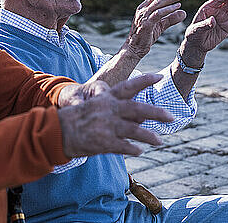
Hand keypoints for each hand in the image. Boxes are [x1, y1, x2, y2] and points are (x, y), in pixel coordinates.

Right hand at [57, 74, 174, 157]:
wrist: (55, 131)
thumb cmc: (75, 119)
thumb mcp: (93, 106)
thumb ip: (113, 108)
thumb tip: (136, 115)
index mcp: (105, 98)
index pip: (128, 86)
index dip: (145, 80)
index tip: (159, 75)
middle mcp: (108, 109)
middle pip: (138, 109)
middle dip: (157, 112)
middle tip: (171, 117)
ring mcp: (106, 126)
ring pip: (135, 130)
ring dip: (149, 136)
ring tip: (160, 140)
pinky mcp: (104, 142)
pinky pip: (125, 146)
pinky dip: (134, 149)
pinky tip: (139, 151)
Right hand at [126, 0, 187, 58]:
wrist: (134, 49)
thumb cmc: (146, 37)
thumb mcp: (160, 25)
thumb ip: (171, 18)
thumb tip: (184, 12)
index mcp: (145, 7)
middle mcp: (143, 9)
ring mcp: (143, 16)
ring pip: (158, 2)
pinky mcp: (145, 24)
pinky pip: (158, 14)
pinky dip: (168, 9)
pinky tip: (178, 6)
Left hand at [181, 0, 227, 63]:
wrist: (197, 45)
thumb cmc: (193, 35)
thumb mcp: (196, 29)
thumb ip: (204, 24)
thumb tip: (213, 20)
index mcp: (207, 8)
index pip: (218, 0)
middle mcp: (216, 12)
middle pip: (227, 3)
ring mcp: (222, 18)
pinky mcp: (227, 27)